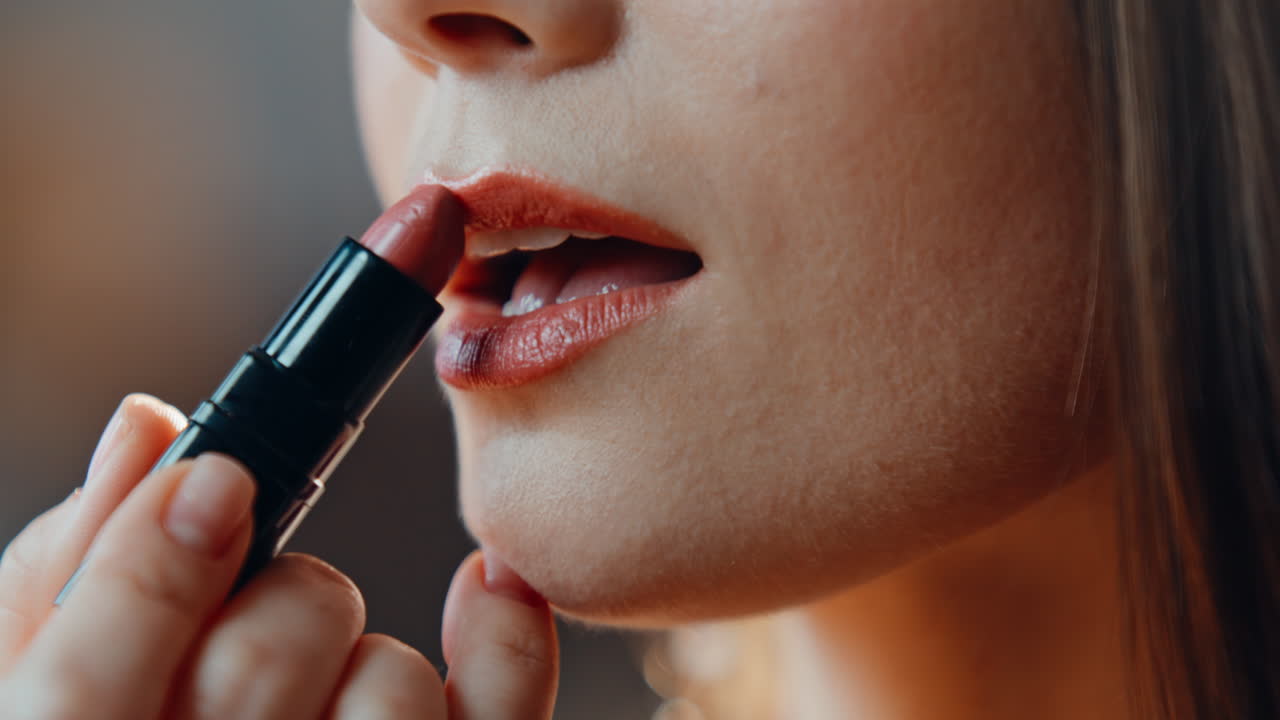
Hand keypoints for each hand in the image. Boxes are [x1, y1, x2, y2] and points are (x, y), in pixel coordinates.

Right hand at [0, 394, 559, 718]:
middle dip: (275, 596)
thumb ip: (70, 573)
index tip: (210, 481)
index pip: (81, 695)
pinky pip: (500, 714)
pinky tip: (485, 590)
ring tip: (333, 678)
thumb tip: (149, 431)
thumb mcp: (43, 685)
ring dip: (366, 649)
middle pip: (256, 665)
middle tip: (263, 599)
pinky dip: (506, 641)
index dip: (145, 568)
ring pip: (387, 685)